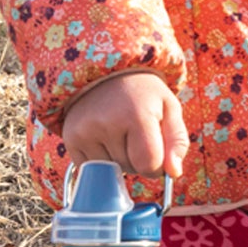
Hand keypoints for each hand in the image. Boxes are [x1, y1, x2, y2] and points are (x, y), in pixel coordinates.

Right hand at [61, 71, 187, 178]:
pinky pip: (91, 170)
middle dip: (138, 160)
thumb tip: (173, 173)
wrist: (104, 73)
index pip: (149, 164)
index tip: (156, 149)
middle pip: (131, 168)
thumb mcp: (169, 108)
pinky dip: (102, 162)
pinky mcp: (70, 139)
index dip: (157, 164)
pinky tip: (105, 139)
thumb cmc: (143, 94)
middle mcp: (106, 123)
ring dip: (119, 162)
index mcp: (136, 114)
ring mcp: (84, 132)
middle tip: (135, 133)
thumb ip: (177, 141)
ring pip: (110, 172)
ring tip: (119, 133)